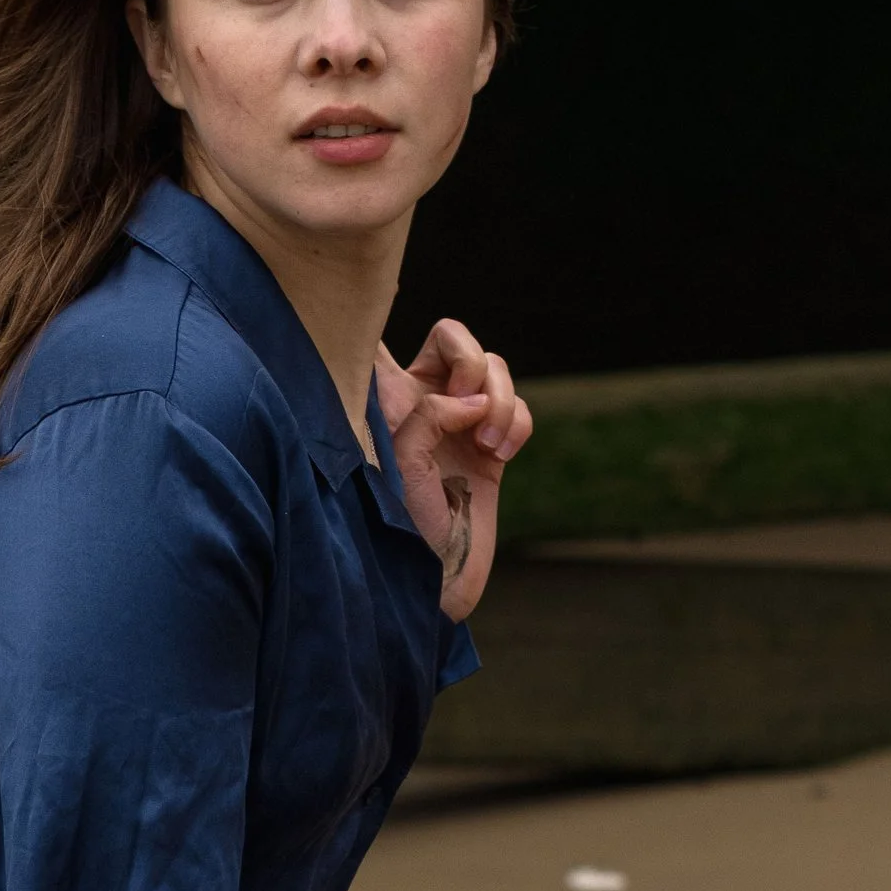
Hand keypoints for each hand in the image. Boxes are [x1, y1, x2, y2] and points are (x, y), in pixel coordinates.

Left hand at [375, 317, 532, 620]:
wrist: (439, 579)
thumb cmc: (402, 530)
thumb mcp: (400, 467)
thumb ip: (425, 415)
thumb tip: (467, 398)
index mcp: (382, 400)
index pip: (375, 342)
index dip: (375, 315)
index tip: (385, 310)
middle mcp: (421, 401)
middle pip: (451, 335)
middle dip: (469, 357)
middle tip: (464, 399)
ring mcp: (460, 421)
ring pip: (493, 367)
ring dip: (500, 396)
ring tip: (487, 443)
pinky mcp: (492, 444)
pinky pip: (515, 407)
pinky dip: (516, 423)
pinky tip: (500, 455)